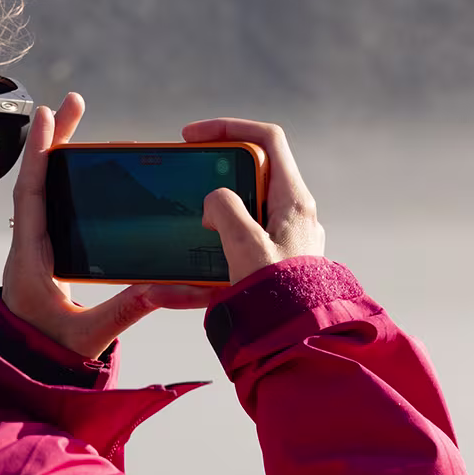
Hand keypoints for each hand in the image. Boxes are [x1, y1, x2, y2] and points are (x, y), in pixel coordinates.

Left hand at [2, 93, 217, 358]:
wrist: (21, 367)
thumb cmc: (47, 354)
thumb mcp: (85, 336)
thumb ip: (121, 313)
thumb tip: (159, 290)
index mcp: (30, 258)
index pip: (31, 196)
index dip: (40, 155)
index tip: (47, 115)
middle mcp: (29, 244)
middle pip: (37, 180)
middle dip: (54, 139)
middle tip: (72, 101)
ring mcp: (36, 245)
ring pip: (43, 189)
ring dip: (59, 154)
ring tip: (77, 118)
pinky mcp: (46, 251)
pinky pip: (51, 204)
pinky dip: (63, 177)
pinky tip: (83, 164)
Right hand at [184, 118, 325, 284]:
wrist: (295, 346)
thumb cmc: (277, 297)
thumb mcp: (243, 246)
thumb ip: (225, 209)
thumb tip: (215, 201)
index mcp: (293, 201)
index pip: (266, 140)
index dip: (228, 127)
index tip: (192, 136)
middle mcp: (294, 215)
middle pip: (252, 173)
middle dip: (215, 175)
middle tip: (188, 182)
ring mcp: (285, 239)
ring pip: (243, 211)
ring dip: (211, 217)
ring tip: (185, 232)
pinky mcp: (273, 263)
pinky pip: (239, 246)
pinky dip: (213, 252)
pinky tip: (177, 283)